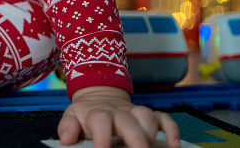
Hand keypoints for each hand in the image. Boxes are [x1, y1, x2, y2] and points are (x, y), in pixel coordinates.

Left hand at [58, 86, 179, 147]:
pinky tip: (173, 145)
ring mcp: (135, 112)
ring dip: (150, 133)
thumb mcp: (72, 117)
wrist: (99, 95)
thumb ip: (68, 127)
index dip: (102, 137)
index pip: (100, 121)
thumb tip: (66, 140)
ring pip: (147, 116)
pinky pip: (164, 118)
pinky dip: (171, 129)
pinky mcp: (148, 115)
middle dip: (135, 138)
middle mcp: (118, 111)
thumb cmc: (86, 113)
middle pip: (129, 120)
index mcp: (98, 113)